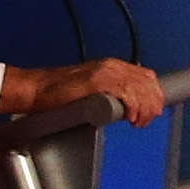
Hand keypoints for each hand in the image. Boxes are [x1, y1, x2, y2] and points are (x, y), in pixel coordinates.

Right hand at [4, 58, 165, 126]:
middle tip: (145, 120)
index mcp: (112, 67)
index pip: (147, 77)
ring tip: (138, 122)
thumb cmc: (57, 93)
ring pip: (141, 88)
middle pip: (148, 82)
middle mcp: (112, 66)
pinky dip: (133, 106)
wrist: (35, 89)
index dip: (155, 94)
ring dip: (145, 108)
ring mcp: (105, 72)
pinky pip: (126, 92)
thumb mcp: (91, 90)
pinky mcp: (96, 81)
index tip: (152, 111)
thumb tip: (127, 108)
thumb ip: (110, 94)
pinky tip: (129, 117)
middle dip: (153, 103)